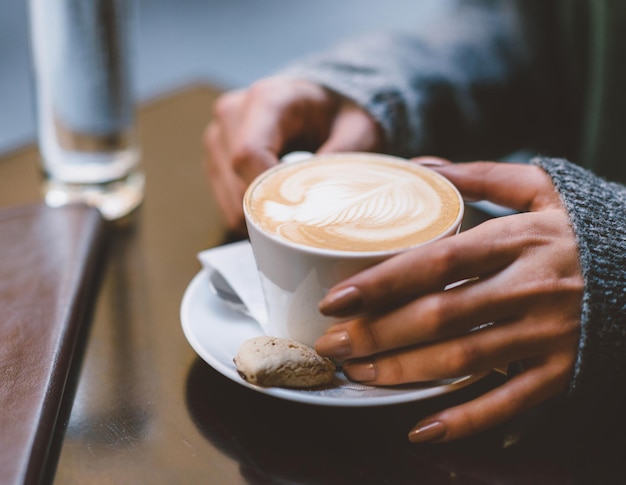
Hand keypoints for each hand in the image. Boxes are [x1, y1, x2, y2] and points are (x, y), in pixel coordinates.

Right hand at [203, 76, 382, 232]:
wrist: (322, 104)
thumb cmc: (340, 116)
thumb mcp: (359, 132)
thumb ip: (342, 161)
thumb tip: (321, 202)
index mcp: (267, 99)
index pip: (248, 155)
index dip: (269, 193)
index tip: (299, 212)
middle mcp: (232, 114)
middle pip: (237, 183)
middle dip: (273, 209)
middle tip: (307, 216)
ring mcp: (218, 137)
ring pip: (231, 202)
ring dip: (262, 214)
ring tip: (295, 205)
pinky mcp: (214, 158)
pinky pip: (228, 206)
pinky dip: (254, 214)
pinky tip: (279, 201)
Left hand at [315, 160, 582, 442]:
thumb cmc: (582, 228)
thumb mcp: (541, 188)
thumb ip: (480, 176)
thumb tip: (421, 168)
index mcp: (518, 240)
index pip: (438, 262)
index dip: (382, 282)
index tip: (336, 298)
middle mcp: (531, 288)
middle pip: (439, 316)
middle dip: (377, 333)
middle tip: (332, 343)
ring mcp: (548, 335)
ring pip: (463, 360)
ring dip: (403, 372)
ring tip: (357, 372)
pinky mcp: (562, 371)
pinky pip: (509, 402)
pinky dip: (465, 420)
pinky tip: (421, 428)